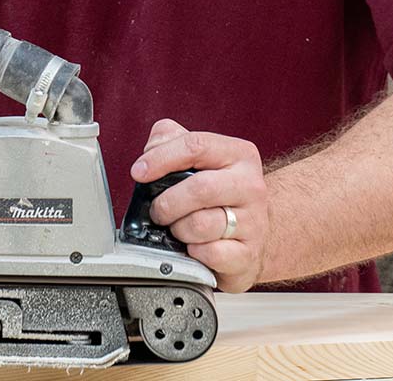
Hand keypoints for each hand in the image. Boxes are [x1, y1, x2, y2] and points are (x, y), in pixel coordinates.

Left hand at [131, 119, 267, 292]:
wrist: (252, 229)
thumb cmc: (218, 189)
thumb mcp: (200, 156)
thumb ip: (171, 139)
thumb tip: (151, 151)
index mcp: (238, 154)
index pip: (196, 146)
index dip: (161, 158)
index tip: (138, 172)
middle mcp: (250, 185)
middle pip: (200, 188)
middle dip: (168, 202)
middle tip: (157, 211)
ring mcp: (254, 221)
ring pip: (202, 225)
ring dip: (178, 229)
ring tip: (178, 228)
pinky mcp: (249, 254)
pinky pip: (211, 254)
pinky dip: (194, 252)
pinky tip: (194, 246)